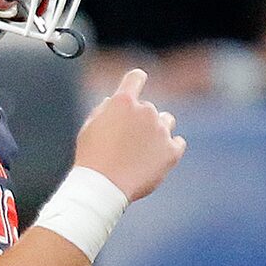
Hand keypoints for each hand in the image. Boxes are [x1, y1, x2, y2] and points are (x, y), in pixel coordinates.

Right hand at [74, 66, 185, 201]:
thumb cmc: (91, 158)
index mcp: (123, 102)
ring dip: (156, 130)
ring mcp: (162, 131)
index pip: (135, 78)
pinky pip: (177, 143)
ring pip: (166, 121)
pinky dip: (168, 148)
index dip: (134, 82)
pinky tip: (154, 158)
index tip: (134, 87)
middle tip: (123, 142)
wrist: (102, 187)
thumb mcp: (88, 129)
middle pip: (148, 108)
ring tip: (140, 150)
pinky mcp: (172, 151)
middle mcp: (146, 111)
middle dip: (138, 120)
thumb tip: (113, 101)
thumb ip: (103, 111)